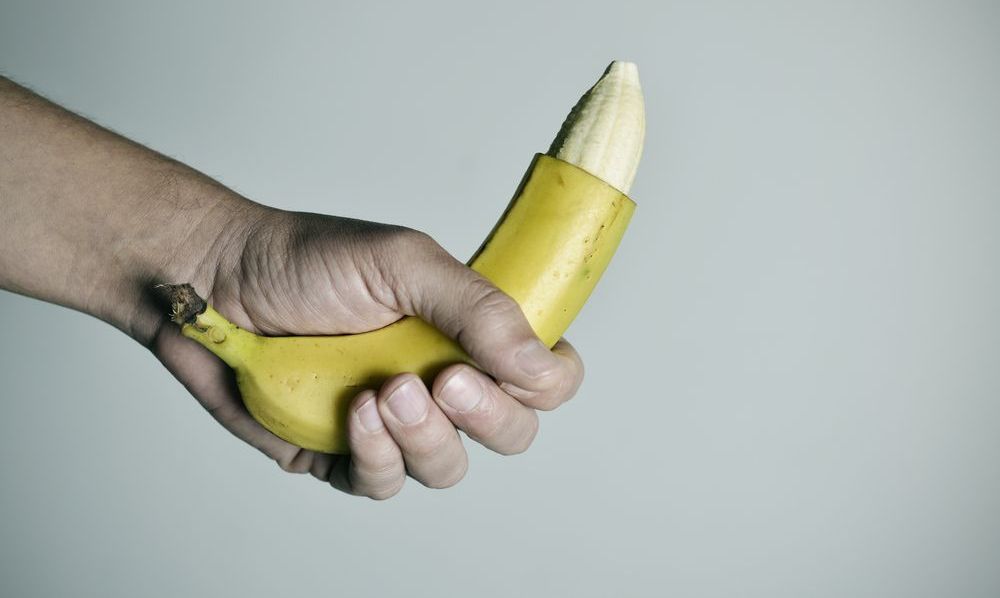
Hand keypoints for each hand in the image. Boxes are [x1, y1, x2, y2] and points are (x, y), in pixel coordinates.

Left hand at [150, 208, 583, 498]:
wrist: (212, 282)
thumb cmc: (307, 260)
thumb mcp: (401, 263)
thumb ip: (477, 308)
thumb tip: (542, 362)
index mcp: (469, 330)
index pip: (544, 375)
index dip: (546, 382)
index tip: (515, 367)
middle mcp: (441, 379)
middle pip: (510, 432)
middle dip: (488, 417)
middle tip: (446, 380)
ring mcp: (395, 423)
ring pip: (448, 467)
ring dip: (427, 437)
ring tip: (386, 391)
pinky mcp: (345, 454)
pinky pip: (384, 483)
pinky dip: (377, 455)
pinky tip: (355, 415)